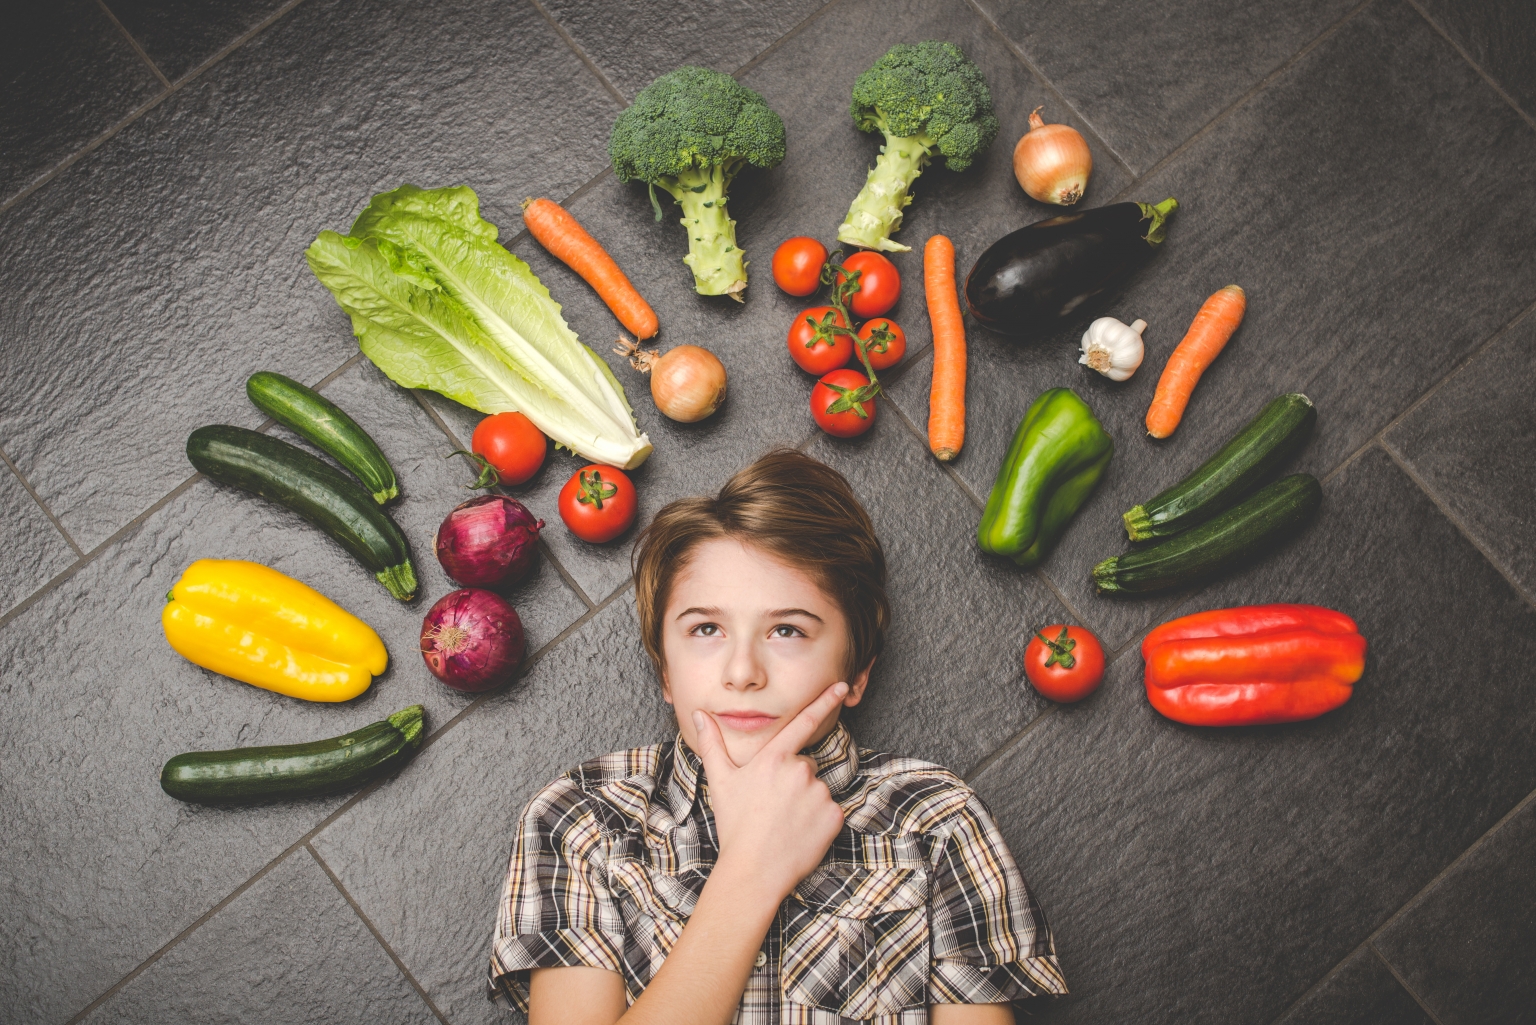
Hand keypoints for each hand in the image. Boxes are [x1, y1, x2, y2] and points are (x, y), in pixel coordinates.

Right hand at [691, 682, 848, 902]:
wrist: (753, 871)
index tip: (840, 686)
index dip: (824, 701)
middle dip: (793, 781)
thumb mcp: (721, 781)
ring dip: (805, 802)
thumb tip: (700, 714)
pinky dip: (819, 821)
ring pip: (817, 790)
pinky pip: (830, 812)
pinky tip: (799, 834)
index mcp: (774, 758)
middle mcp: (800, 771)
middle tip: (772, 806)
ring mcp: (819, 794)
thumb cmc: (735, 825)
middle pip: (805, 766)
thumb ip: (712, 743)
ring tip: (783, 823)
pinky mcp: (834, 816)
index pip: (803, 722)